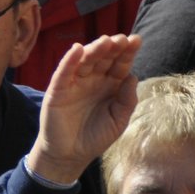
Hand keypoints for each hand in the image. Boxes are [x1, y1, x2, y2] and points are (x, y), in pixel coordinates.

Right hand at [27, 34, 141, 184]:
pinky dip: (69, 60)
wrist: (70, 155)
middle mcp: (92, 80)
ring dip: (94, 50)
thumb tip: (132, 76)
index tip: (136, 40)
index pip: (119, 64)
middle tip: (122, 39)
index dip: (127, 52)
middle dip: (113, 47)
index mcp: (110, 86)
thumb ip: (127, 100)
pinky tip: (77, 50)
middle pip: (103, 59)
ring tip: (105, 41)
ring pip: (85, 61)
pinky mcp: (58, 90)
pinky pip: (64, 72)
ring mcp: (74, 83)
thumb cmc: (95, 136)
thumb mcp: (119, 120)